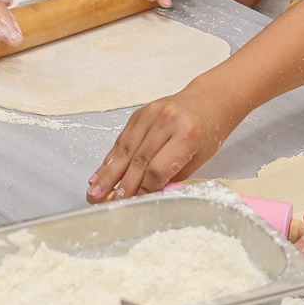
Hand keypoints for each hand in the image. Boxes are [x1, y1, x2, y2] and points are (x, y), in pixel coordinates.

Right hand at [87, 87, 231, 201]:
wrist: (209, 101)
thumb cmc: (207, 134)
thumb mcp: (198, 159)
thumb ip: (172, 176)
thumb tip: (145, 196)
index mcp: (186, 135)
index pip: (158, 168)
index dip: (143, 188)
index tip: (132, 203)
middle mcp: (166, 121)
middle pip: (138, 159)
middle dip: (121, 184)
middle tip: (105, 202)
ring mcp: (150, 114)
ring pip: (125, 149)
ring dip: (108, 173)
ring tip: (94, 191)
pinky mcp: (140, 112)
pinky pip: (122, 139)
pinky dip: (111, 158)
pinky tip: (100, 172)